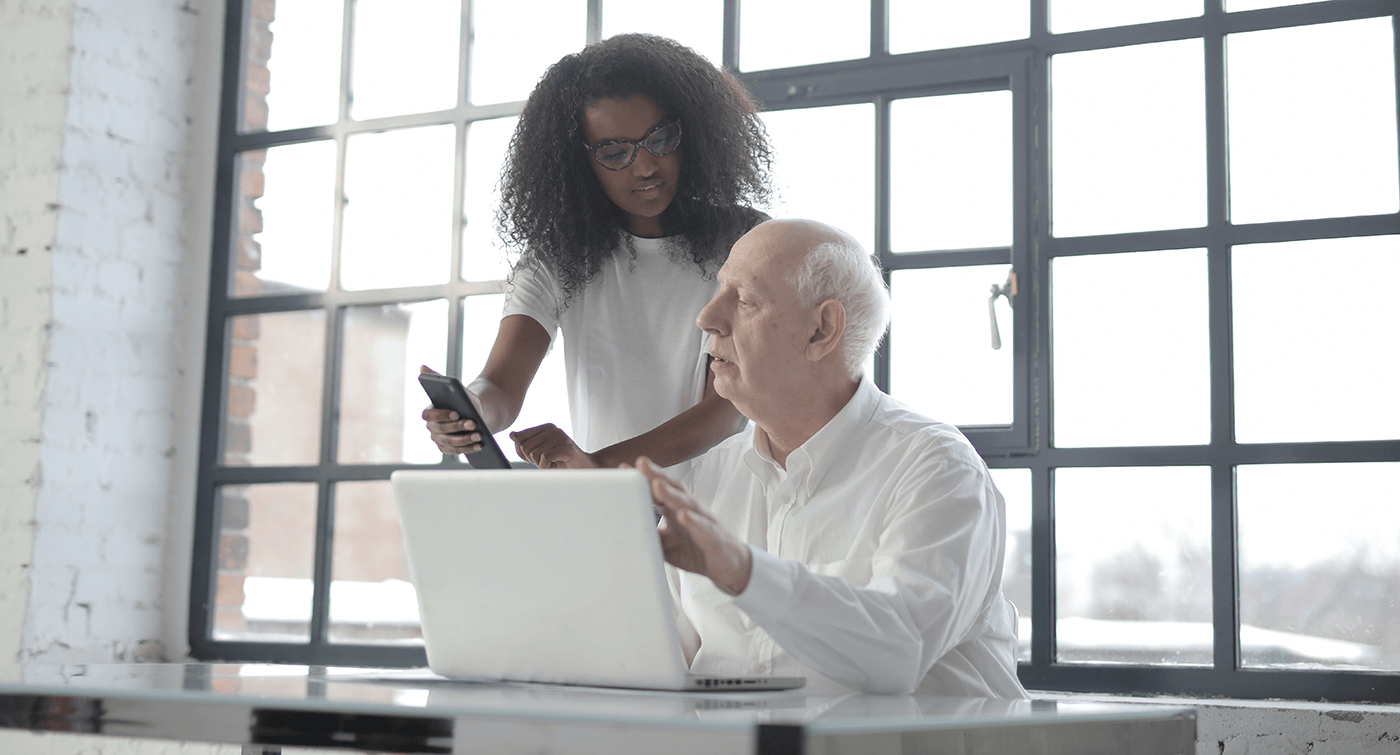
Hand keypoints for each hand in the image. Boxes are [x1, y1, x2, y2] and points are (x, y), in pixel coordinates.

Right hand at [420, 365, 485, 454]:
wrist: (474, 413)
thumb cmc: (462, 400)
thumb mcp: (454, 388)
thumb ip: (438, 378)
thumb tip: (422, 366)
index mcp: (429, 412)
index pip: (430, 415)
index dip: (442, 415)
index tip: (456, 413)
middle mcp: (431, 428)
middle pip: (441, 430)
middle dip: (458, 427)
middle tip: (473, 423)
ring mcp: (439, 440)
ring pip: (449, 442)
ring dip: (465, 439)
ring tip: (479, 435)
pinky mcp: (448, 449)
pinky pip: (456, 451)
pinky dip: (468, 449)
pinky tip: (480, 445)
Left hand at [510, 424, 597, 468]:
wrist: (586, 468)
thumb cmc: (562, 461)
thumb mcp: (541, 451)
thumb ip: (527, 443)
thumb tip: (512, 435)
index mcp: (546, 427)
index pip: (520, 437)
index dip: (521, 452)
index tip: (534, 457)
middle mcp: (553, 429)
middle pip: (525, 447)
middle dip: (532, 459)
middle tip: (547, 461)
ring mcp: (561, 437)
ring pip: (534, 454)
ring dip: (541, 464)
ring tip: (554, 462)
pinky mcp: (567, 448)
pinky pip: (544, 459)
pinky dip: (547, 467)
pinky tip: (557, 465)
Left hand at [631, 457, 751, 595]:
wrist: (728, 566)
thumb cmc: (697, 550)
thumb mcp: (667, 545)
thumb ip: (650, 536)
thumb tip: (625, 533)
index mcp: (677, 510)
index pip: (659, 490)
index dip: (643, 479)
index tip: (624, 468)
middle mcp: (690, 511)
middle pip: (673, 488)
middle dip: (656, 475)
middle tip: (640, 463)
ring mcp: (704, 522)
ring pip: (688, 504)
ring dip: (672, 494)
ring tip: (657, 484)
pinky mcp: (714, 538)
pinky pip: (704, 528)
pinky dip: (694, 522)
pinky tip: (684, 516)